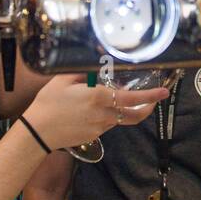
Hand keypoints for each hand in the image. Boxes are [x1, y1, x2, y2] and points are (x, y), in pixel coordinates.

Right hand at [23, 74, 166, 150]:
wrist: (36, 132)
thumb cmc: (48, 103)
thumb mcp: (64, 79)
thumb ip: (84, 71)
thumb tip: (96, 62)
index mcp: (99, 97)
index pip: (132, 98)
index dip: (150, 96)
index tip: (164, 92)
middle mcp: (104, 115)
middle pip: (134, 115)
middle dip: (147, 108)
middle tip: (152, 101)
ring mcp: (99, 128)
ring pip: (120, 119)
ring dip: (122, 109)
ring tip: (110, 97)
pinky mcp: (93, 136)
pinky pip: (107, 125)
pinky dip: (108, 116)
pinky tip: (93, 109)